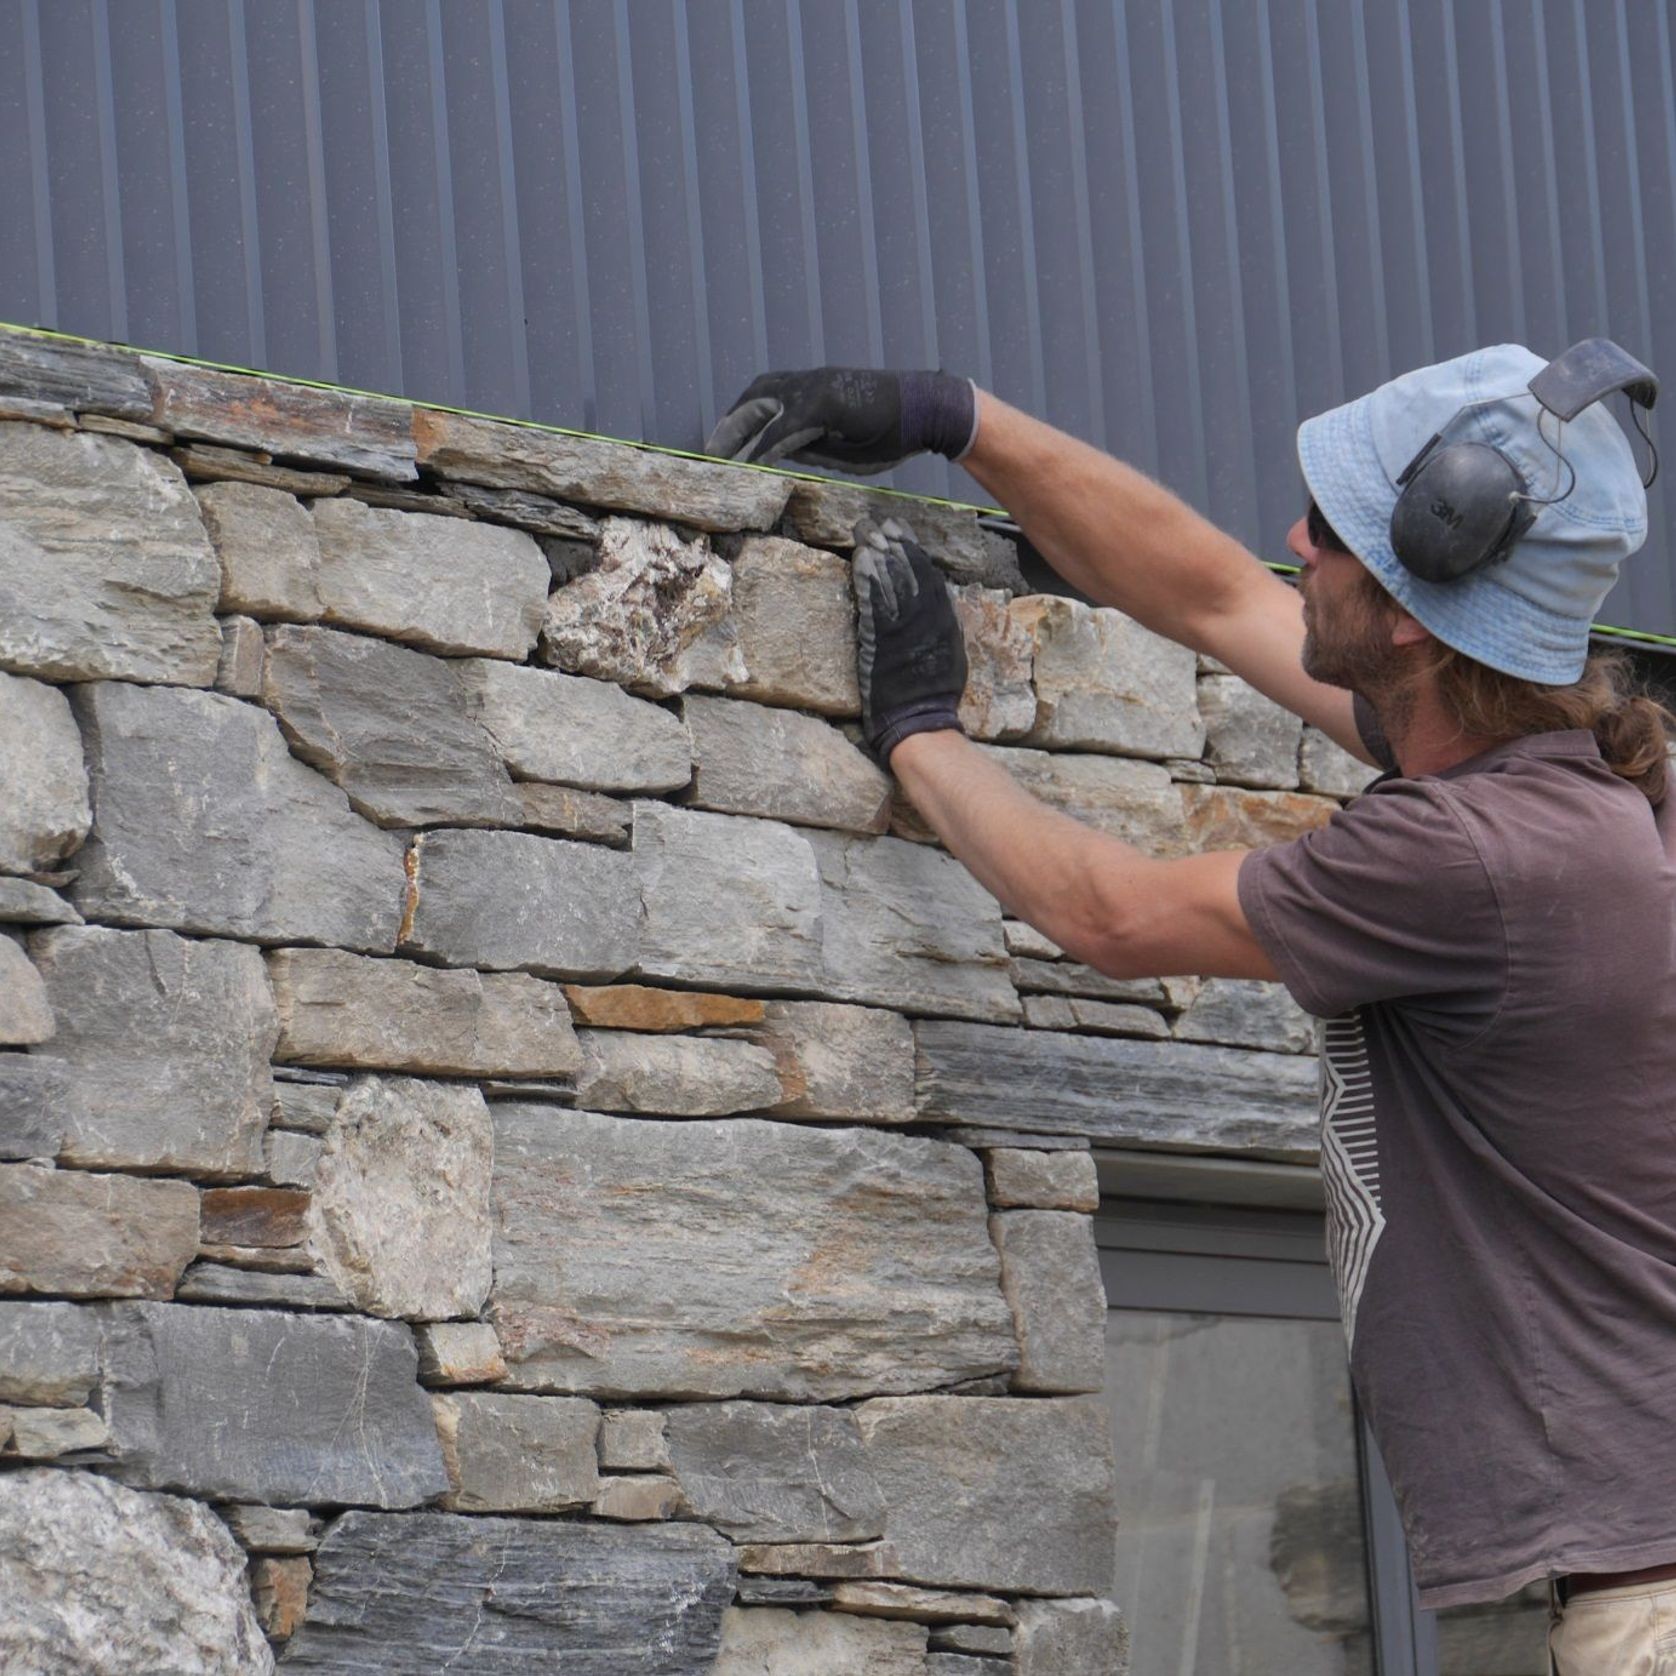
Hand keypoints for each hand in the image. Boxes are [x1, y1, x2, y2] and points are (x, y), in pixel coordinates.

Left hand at [704, 368, 976, 473]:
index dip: (741, 420)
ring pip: (763, 411)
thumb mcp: (839, 441)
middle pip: (754, 398)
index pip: (764, 398)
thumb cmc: (890, 429)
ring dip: (738, 436)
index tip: (724, 442)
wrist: (928, 411)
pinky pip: (784, 429)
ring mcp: (815, 388)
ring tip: (718, 459)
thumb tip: (777, 456)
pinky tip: (749, 465)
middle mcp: (808, 381)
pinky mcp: (824, 403)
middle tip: (709, 451)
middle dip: (730, 425)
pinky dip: (763, 447)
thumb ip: (808, 442)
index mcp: (812, 387)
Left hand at [851, 517, 967, 762]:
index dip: (913, 552)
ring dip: (878, 554)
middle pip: (909, 572)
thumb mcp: (948, 654)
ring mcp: (903, 628)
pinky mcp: (882, 640)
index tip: (902, 531)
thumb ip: (940, 627)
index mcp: (942, 621)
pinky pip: (874, 603)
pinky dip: (868, 580)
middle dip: (894, 544)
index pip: (928, 577)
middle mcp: (925, 619)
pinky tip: (860, 560)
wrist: (920, 721)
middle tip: (881, 522)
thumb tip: (933, 606)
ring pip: (892, 581)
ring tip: (866, 531)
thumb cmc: (934, 696)